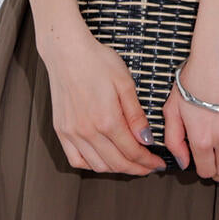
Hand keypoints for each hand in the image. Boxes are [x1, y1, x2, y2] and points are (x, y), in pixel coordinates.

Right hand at [40, 29, 167, 176]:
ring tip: (128, 163)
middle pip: (117, 163)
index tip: (157, 163)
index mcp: (107, 119)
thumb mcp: (125, 83)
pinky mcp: (61, 130)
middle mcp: (88, 130)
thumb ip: (136, 115)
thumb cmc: (96, 61)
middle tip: (147, 166)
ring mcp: (72, 132)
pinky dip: (91, 165)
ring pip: (97, 166)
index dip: (148, 161)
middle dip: (137, 168)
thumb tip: (146, 140)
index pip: (133, 152)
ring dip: (116, 169)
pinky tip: (102, 159)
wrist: (67, 50)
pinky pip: (76, 160)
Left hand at [161, 46, 218, 182]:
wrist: (218, 59)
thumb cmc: (194, 79)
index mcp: (201, 139)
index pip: (204, 171)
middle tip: (216, 161)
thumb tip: (183, 163)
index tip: (203, 162)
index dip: (203, 169)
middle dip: (218, 171)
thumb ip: (174, 140)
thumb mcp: (173, 108)